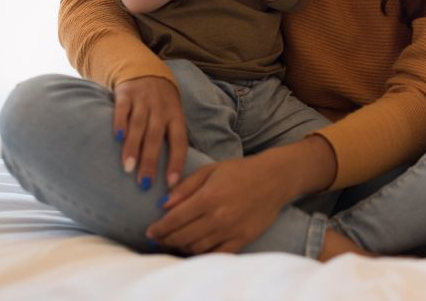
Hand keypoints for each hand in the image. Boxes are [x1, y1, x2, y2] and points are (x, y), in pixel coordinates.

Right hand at [113, 75, 187, 190]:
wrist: (145, 70)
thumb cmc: (161, 104)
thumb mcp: (172, 116)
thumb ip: (170, 138)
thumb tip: (172, 173)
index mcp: (176, 116)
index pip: (179, 142)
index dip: (176, 162)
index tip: (172, 183)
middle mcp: (161, 108)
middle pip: (156, 137)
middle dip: (151, 161)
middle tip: (145, 183)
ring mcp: (143, 100)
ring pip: (139, 125)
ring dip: (134, 147)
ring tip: (128, 168)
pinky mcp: (126, 94)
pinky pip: (123, 109)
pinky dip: (120, 123)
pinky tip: (117, 138)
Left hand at [146, 154, 289, 254]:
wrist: (275, 179)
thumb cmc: (240, 171)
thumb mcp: (210, 170)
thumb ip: (185, 187)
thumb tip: (164, 205)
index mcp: (208, 197)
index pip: (174, 220)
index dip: (158, 228)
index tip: (150, 231)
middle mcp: (218, 217)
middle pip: (182, 237)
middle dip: (165, 240)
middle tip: (158, 239)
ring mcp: (231, 231)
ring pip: (196, 248)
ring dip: (181, 248)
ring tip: (173, 243)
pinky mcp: (242, 240)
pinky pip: (217, 254)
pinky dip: (202, 255)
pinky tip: (194, 250)